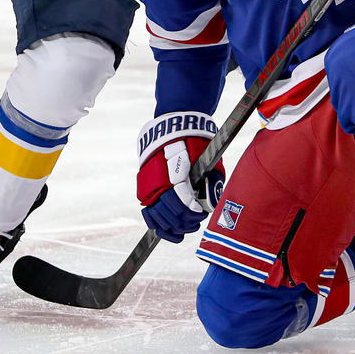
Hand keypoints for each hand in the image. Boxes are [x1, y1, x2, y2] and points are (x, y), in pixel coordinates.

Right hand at [135, 112, 223, 242]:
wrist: (172, 122)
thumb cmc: (194, 139)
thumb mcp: (207, 157)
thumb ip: (210, 180)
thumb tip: (209, 203)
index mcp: (174, 172)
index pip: (182, 202)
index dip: (192, 211)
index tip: (200, 212)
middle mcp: (158, 180)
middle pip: (170, 213)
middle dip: (185, 221)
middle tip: (195, 220)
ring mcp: (149, 185)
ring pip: (157, 217)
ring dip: (172, 226)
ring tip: (185, 227)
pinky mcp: (144, 187)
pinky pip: (148, 213)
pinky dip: (157, 224)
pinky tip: (168, 230)